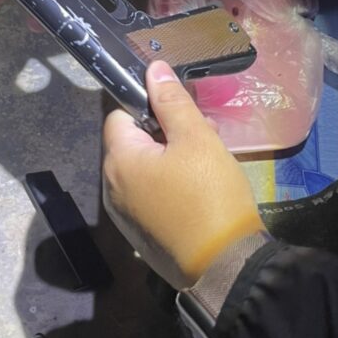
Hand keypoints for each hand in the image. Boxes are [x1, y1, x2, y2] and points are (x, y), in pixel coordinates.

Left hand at [102, 61, 264, 288]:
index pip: (119, 115)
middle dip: (165, 133)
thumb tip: (152, 69)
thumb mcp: (197, 139)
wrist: (225, 268)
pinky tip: (199, 191)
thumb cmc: (210, 195)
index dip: (148, 106)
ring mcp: (124, 215)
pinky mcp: (141, 235)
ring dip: (170, 159)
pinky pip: (149, 196)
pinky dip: (169, 186)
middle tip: (203, 136)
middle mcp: (112, 187)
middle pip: (131, 143)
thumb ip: (172, 102)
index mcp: (118, 160)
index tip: (180, 113)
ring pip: (143, 170)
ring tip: (207, 164)